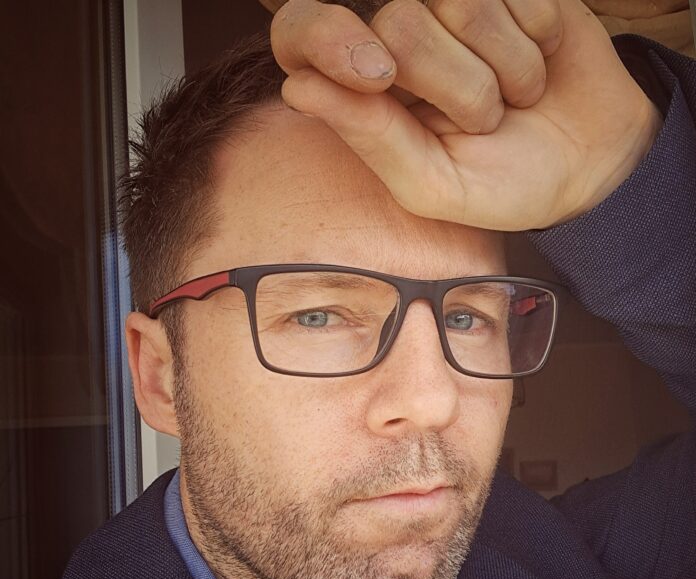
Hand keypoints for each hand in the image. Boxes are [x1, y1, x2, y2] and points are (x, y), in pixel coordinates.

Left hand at [271, 0, 662, 230]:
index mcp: (362, 86)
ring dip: (504, 69)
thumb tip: (298, 87)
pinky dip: (539, 36)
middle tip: (485, 123)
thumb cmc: (499, 183)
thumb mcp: (430, 184)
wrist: (587, 165)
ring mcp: (455, 3)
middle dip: (457, 88)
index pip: (303, 32)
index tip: (378, 78)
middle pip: (399, 21)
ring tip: (514, 98)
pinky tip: (540, 59)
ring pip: (461, 1)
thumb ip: (371, 138)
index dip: (330, 41)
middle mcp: (399, 34)